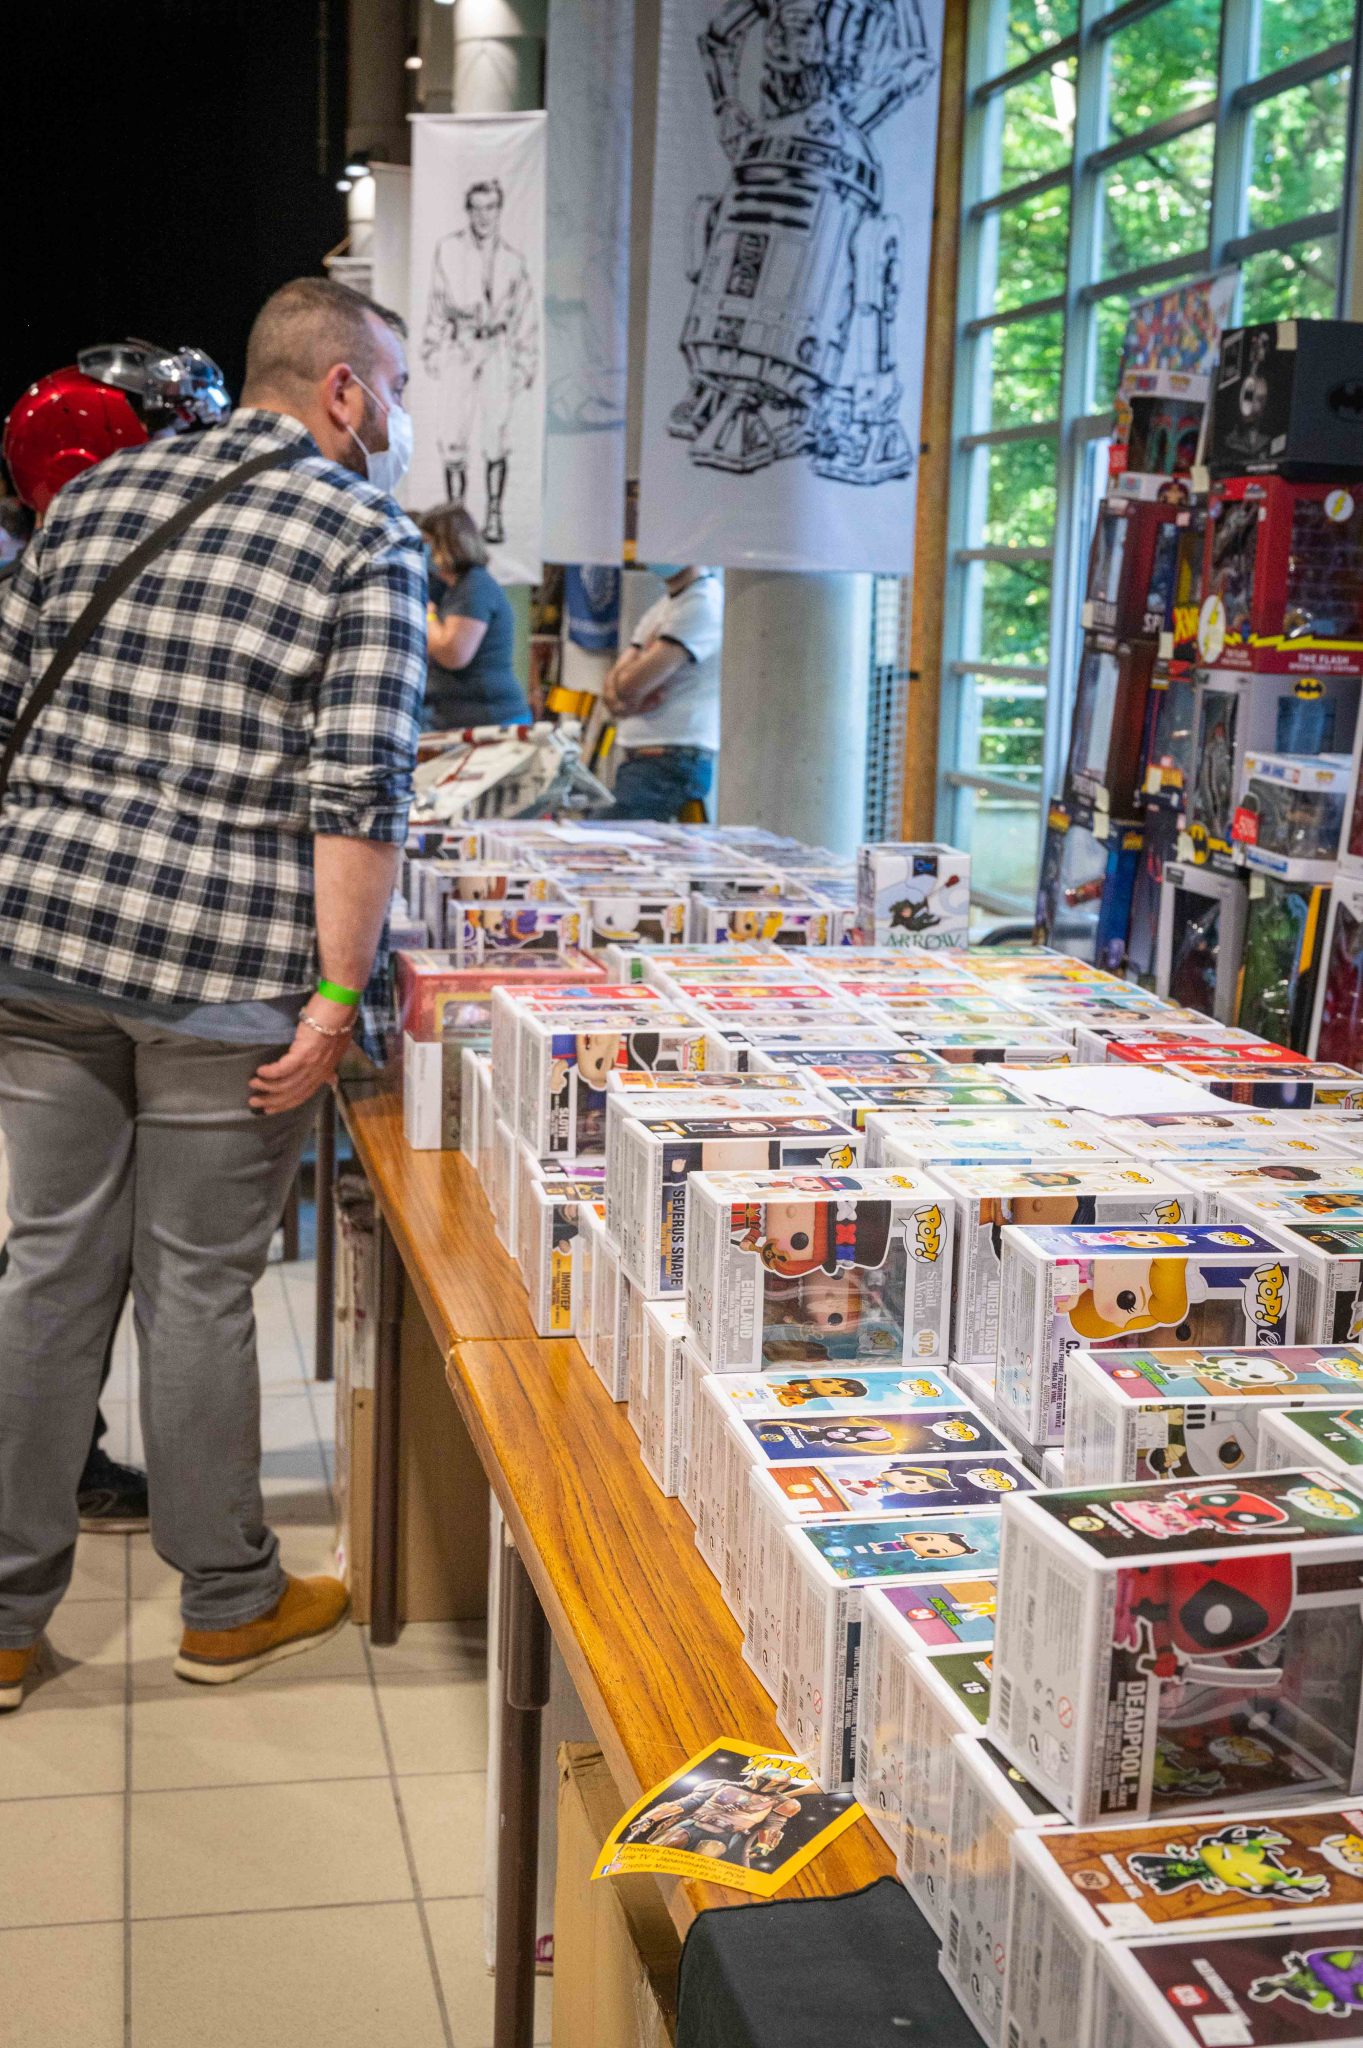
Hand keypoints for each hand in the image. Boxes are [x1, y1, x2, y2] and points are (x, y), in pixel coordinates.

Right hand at [249, 995, 354, 1114]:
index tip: (270, 1109)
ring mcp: (313, 1063)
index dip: (286, 1104)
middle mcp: (319, 1071)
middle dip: (273, 1101)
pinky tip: (259, 1071)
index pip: (304, 1094)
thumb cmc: (337, 1020)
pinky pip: (284, 1069)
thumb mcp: (336, 1048)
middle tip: (255, 1103)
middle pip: (293, 1094)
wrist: (341, 1003)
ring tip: (252, 1084)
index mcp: (325, 1071)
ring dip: (267, 1087)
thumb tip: (331, 1079)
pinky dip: (270, 1073)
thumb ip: (330, 1065)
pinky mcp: (305, 1052)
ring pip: (287, 1084)